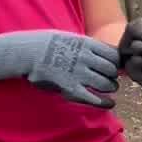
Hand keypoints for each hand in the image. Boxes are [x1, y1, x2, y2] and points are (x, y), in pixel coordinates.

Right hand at [0, 30, 119, 107]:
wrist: (25, 53)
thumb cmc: (47, 44)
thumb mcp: (71, 37)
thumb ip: (89, 45)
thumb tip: (107, 53)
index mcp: (86, 44)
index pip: (114, 55)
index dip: (116, 62)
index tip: (113, 66)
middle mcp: (85, 58)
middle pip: (112, 70)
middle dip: (113, 76)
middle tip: (110, 79)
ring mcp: (78, 73)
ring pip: (107, 84)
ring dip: (110, 88)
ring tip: (108, 89)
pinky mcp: (70, 88)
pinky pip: (94, 98)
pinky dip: (105, 102)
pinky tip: (109, 104)